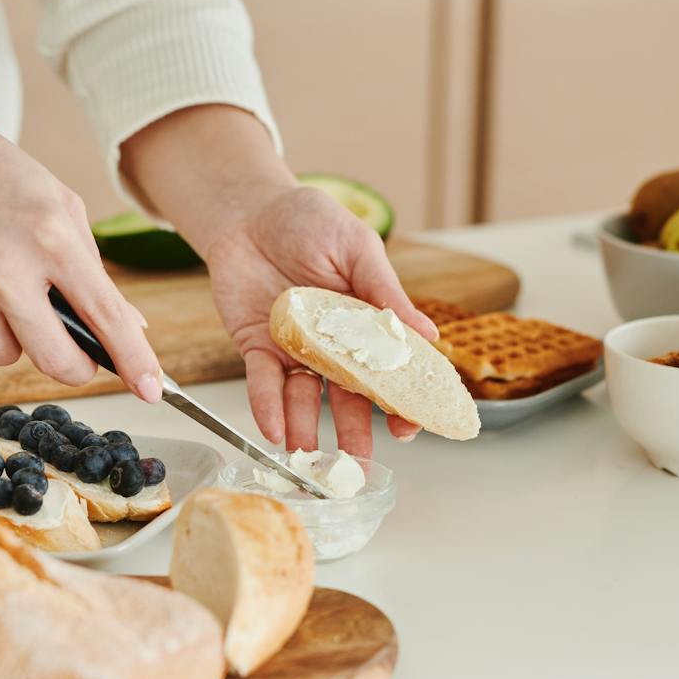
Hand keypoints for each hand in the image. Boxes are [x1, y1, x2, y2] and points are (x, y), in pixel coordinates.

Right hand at [0, 43, 160, 397]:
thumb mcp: (55, 201)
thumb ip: (90, 267)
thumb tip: (127, 327)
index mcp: (50, 235)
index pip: (104, 315)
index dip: (134, 360)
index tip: (153, 389)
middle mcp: (6, 267)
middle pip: (57, 361)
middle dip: (76, 369)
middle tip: (78, 356)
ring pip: (8, 354)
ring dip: (15, 335)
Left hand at [203, 186, 437, 455]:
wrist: (249, 210)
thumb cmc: (309, 221)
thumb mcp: (357, 250)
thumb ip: (386, 294)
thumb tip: (429, 336)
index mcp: (368, 322)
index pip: (391, 370)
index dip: (402, 401)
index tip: (410, 427)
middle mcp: (333, 345)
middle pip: (349, 397)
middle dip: (356, 434)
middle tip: (359, 468)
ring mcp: (295, 350)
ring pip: (305, 399)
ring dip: (308, 430)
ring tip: (310, 458)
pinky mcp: (258, 347)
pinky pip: (263, 383)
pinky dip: (268, 406)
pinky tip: (275, 430)